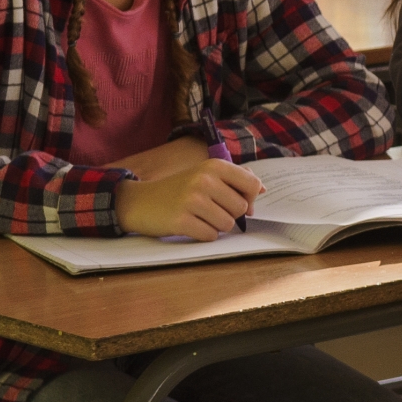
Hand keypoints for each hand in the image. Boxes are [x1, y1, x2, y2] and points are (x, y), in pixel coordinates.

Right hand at [120, 138, 265, 241]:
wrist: (140, 201)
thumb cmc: (178, 189)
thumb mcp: (205, 174)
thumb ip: (235, 179)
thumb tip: (262, 189)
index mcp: (213, 166)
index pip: (252, 184)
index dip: (250, 198)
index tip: (236, 201)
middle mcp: (204, 180)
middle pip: (241, 208)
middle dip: (229, 214)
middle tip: (208, 209)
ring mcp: (192, 200)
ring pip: (227, 224)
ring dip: (216, 226)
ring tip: (198, 216)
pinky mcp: (181, 221)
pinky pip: (210, 236)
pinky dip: (202, 234)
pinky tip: (189, 225)